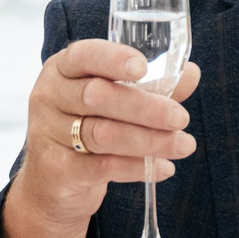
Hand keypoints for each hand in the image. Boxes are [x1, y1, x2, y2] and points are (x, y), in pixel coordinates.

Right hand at [0, 40, 200, 237]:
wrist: (51, 181)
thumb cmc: (86, 127)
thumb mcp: (112, 102)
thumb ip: (150, 87)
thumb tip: (190, 73)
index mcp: (62, 69)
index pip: (83, 55)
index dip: (113, 59)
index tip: (143, 67)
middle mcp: (49, 96)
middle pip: (97, 96)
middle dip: (145, 107)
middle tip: (181, 118)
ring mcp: (48, 133)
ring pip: (102, 134)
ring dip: (149, 140)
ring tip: (184, 145)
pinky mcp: (57, 169)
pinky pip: (102, 167)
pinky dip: (137, 168)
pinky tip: (163, 168)